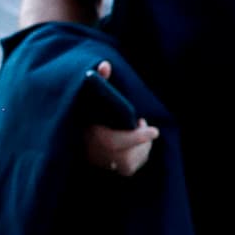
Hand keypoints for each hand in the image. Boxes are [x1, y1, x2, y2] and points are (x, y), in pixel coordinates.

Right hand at [82, 61, 157, 176]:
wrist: (79, 141)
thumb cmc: (92, 115)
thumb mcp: (94, 99)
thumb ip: (101, 82)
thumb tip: (105, 64)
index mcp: (93, 136)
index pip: (119, 141)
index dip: (138, 137)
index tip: (154, 131)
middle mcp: (99, 155)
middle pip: (133, 150)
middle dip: (140, 136)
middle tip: (138, 122)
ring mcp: (110, 165)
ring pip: (139, 155)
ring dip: (141, 143)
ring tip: (130, 132)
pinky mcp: (120, 170)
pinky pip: (139, 162)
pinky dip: (141, 151)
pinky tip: (131, 145)